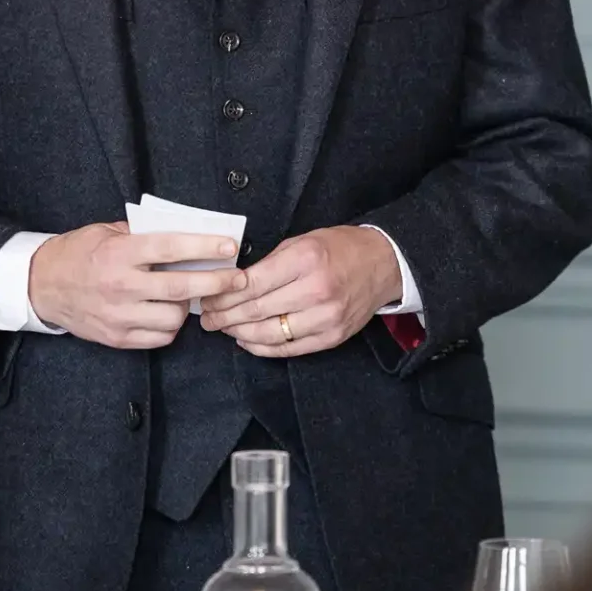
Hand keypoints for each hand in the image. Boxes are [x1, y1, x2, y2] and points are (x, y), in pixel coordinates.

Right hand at [27, 222, 247, 349]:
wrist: (41, 285)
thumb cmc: (78, 253)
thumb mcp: (108, 231)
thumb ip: (144, 234)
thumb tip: (186, 233)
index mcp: (119, 254)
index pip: (170, 248)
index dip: (204, 247)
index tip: (229, 246)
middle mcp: (121, 286)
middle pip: (181, 288)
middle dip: (216, 283)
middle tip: (238, 279)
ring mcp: (119, 316)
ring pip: (174, 318)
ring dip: (189, 307)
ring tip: (191, 295)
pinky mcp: (117, 338)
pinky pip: (160, 337)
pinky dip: (171, 326)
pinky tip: (170, 312)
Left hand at [197, 226, 403, 356]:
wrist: (383, 263)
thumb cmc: (340, 248)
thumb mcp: (302, 241)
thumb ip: (269, 263)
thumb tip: (233, 283)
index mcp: (305, 260)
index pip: (251, 284)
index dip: (223, 295)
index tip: (208, 298)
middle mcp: (316, 290)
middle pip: (256, 311)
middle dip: (225, 316)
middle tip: (207, 318)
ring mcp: (326, 317)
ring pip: (269, 334)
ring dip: (239, 334)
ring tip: (224, 329)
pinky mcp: (332, 337)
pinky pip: (288, 349)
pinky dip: (262, 348)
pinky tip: (247, 340)